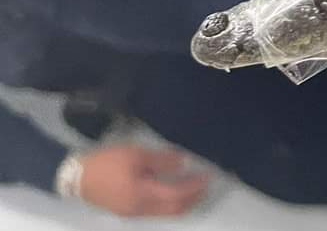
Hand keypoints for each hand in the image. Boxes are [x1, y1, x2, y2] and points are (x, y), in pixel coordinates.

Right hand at [78, 146, 209, 217]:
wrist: (75, 176)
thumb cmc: (107, 162)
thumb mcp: (136, 154)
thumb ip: (161, 161)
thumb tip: (184, 164)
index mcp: (142, 194)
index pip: (177, 194)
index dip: (195, 186)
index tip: (209, 176)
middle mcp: (140, 209)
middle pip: (175, 210)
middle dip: (194, 199)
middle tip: (206, 186)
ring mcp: (133, 213)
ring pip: (166, 213)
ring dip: (183, 203)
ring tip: (195, 190)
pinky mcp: (127, 212)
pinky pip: (156, 212)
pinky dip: (170, 204)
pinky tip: (174, 193)